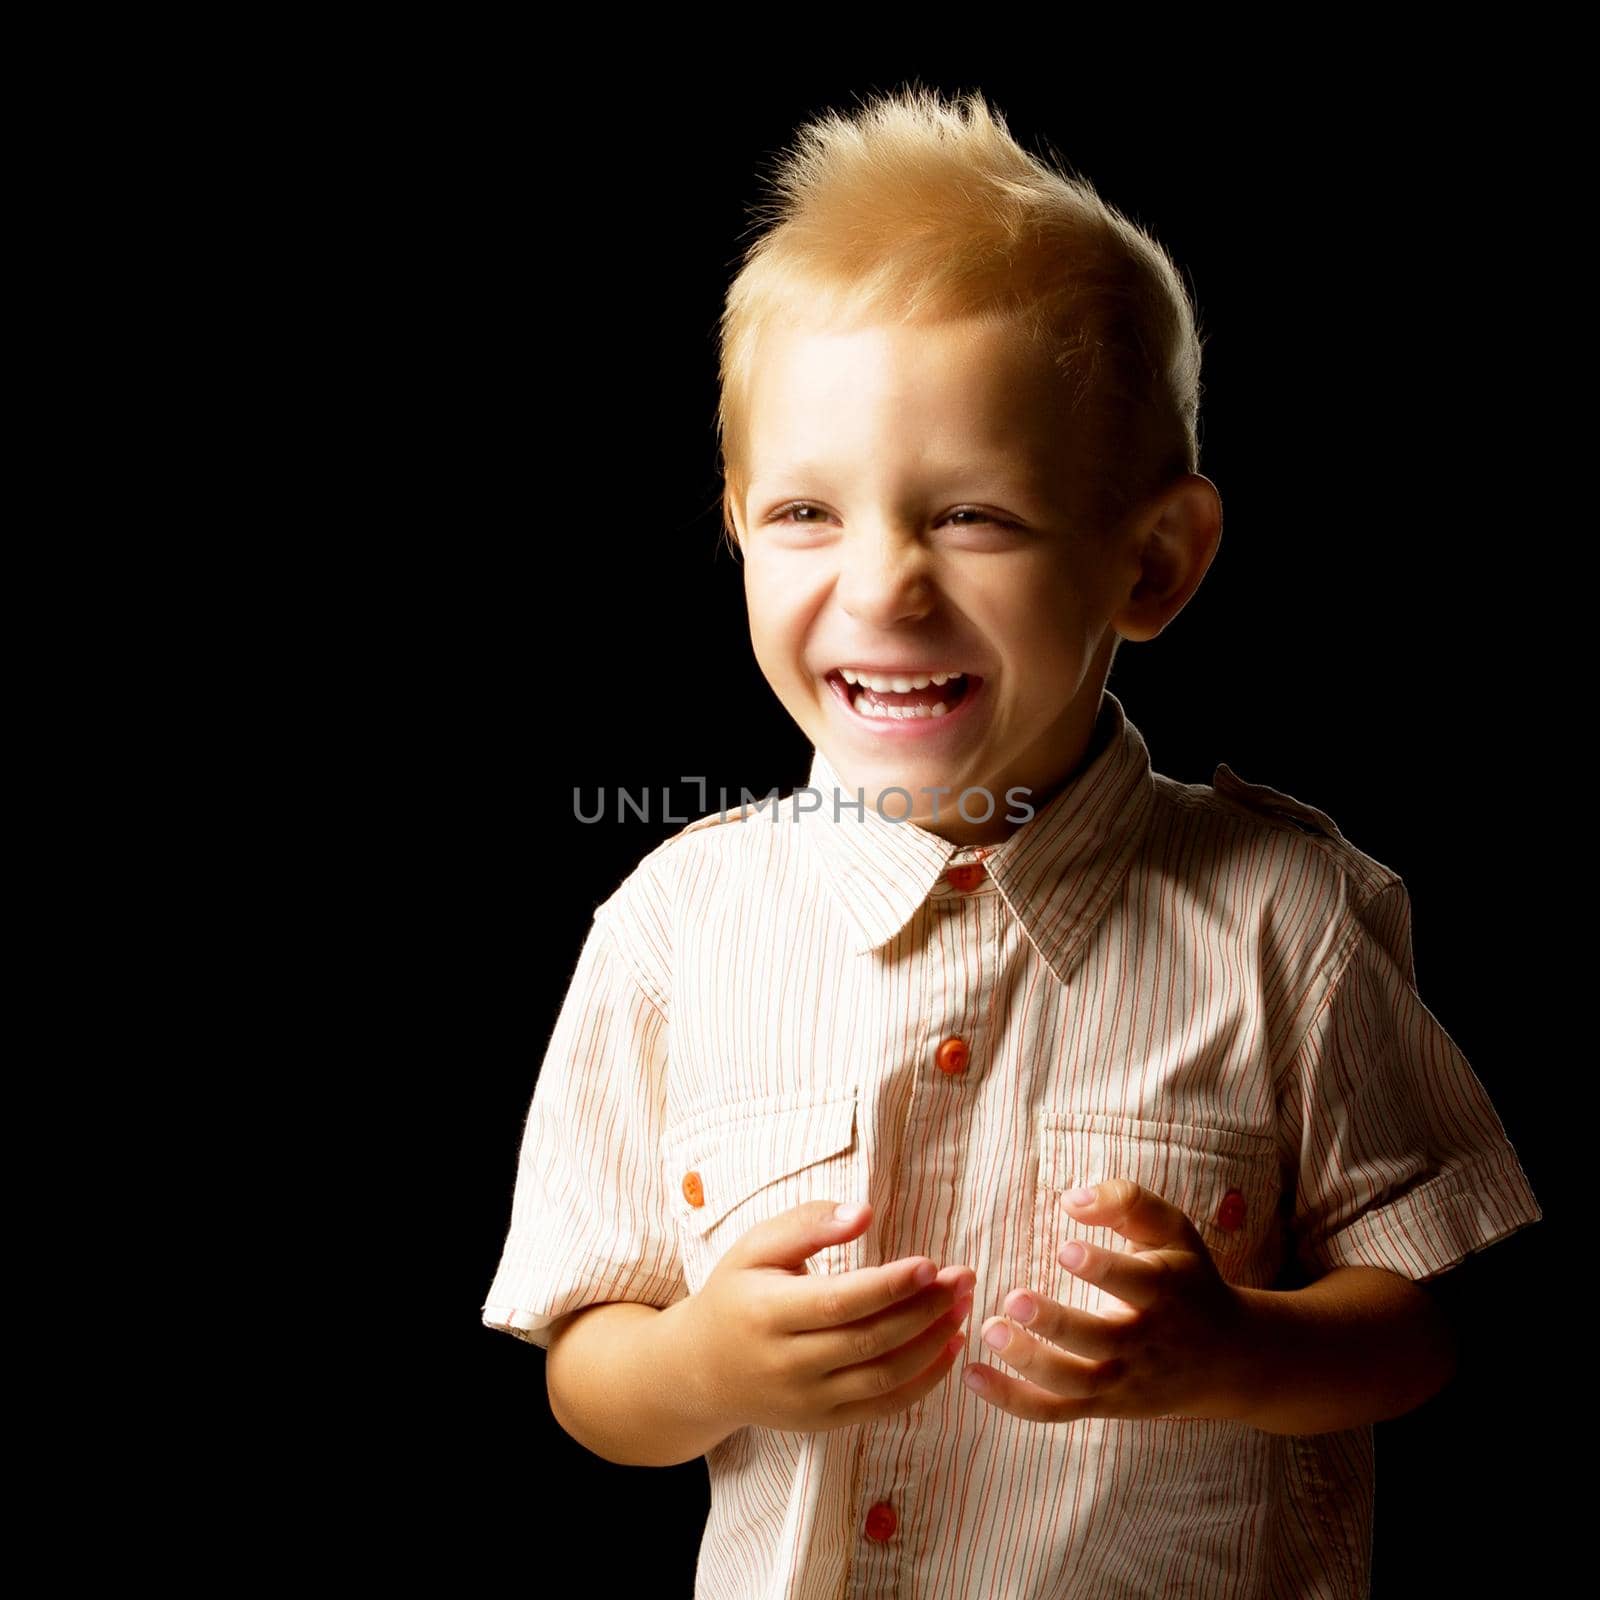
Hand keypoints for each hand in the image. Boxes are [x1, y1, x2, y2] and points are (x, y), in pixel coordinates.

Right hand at [680, 1198, 975, 1434]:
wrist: (703, 1369)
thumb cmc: (737, 1294)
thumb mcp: (755, 1247)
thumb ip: (807, 1224)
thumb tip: (863, 1213)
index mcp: (766, 1314)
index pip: (838, 1302)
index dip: (888, 1286)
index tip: (931, 1263)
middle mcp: (786, 1364)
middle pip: (869, 1340)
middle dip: (924, 1309)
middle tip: (963, 1278)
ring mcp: (806, 1400)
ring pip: (882, 1377)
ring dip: (932, 1343)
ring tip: (963, 1307)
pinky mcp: (823, 1422)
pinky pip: (882, 1405)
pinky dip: (923, 1381)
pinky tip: (949, 1346)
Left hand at [962, 1179, 1248, 1422]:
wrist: (1231, 1360)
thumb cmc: (1189, 1279)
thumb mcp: (1174, 1230)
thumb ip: (1127, 1202)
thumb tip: (1070, 1200)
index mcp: (1167, 1291)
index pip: (1136, 1283)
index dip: (1102, 1268)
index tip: (1064, 1249)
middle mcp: (1148, 1341)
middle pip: (1102, 1341)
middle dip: (1056, 1323)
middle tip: (1012, 1299)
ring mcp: (1126, 1380)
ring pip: (1078, 1384)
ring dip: (1030, 1363)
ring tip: (989, 1331)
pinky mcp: (1107, 1405)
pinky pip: (1058, 1412)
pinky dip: (1014, 1401)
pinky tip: (972, 1376)